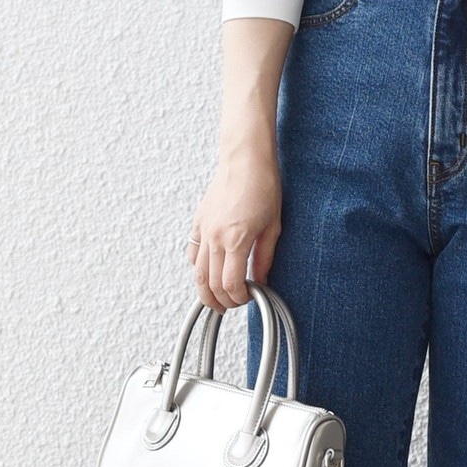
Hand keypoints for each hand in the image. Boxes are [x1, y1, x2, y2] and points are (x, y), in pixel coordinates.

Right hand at [186, 150, 281, 310]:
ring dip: (205, 291)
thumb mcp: (273, 227)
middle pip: (210, 284)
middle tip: (232, 306)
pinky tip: (209, 272)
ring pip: (197, 272)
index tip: (249, 298)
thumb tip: (261, 281)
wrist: (245, 160)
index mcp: (236, 240)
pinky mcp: (198, 222)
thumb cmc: (263, 188)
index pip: (230, 284)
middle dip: (221, 301)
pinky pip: (193, 253)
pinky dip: (199, 268)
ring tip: (216, 299)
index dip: (239, 298)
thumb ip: (264, 259)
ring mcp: (203, 230)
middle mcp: (215, 237)